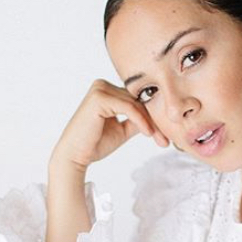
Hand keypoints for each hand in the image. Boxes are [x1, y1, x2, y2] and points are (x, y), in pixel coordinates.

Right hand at [49, 78, 169, 171]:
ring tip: (160, 139)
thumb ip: (137, 120)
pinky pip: (129, 108)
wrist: (75, 156)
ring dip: (151, 123)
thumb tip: (157, 118)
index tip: (164, 136)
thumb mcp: (122, 129)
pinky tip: (149, 134)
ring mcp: (100, 89)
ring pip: (136, 104)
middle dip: (154, 121)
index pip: (136, 100)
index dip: (152, 117)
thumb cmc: (95, 144)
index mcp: (107, 90)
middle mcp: (102, 85)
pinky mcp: (99, 97)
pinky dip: (141, 121)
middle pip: (138, 101)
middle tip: (166, 141)